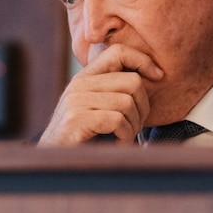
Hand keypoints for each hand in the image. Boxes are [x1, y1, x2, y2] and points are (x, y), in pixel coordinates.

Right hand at [36, 44, 163, 145]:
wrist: (53, 161)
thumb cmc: (83, 137)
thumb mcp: (97, 106)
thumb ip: (115, 90)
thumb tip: (155, 75)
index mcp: (86, 76)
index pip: (118, 52)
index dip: (143, 60)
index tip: (158, 76)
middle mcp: (80, 83)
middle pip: (132, 81)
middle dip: (143, 107)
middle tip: (136, 125)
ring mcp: (76, 100)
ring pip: (127, 102)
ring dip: (133, 126)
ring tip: (125, 137)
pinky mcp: (77, 118)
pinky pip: (117, 120)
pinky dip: (125, 137)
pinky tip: (118, 145)